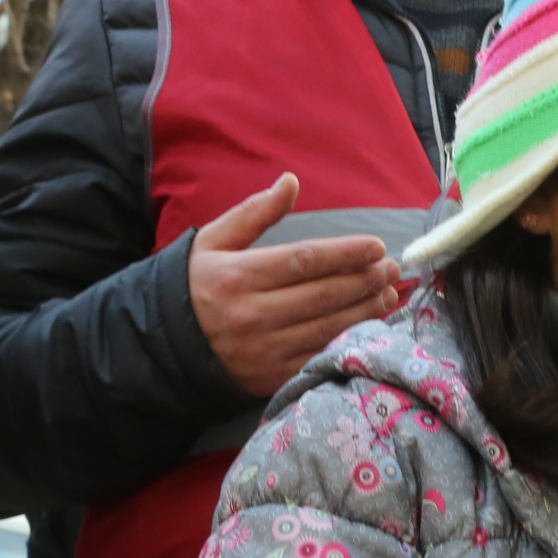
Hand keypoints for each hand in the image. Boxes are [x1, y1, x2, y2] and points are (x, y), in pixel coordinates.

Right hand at [189, 174, 404, 396]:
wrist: (165, 346)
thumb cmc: (195, 286)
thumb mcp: (213, 241)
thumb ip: (254, 212)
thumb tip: (291, 181)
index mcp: (238, 276)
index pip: (304, 260)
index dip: (345, 253)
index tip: (376, 246)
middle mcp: (252, 314)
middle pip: (323, 295)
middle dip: (364, 280)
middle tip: (392, 268)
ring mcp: (264, 350)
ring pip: (328, 328)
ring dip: (365, 310)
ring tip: (389, 294)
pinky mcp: (273, 377)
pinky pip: (320, 357)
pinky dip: (350, 341)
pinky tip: (371, 327)